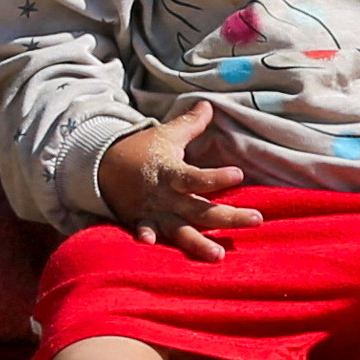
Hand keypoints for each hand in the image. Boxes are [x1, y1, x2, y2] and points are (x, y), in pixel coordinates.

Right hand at [94, 107, 258, 257]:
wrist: (102, 165)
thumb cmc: (141, 150)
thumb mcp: (166, 134)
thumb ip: (190, 124)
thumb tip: (208, 104)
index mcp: (172, 172)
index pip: (196, 177)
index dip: (216, 177)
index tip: (239, 174)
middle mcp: (165, 195)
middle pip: (199, 209)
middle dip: (227, 217)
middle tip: (257, 220)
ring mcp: (153, 211)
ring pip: (180, 231)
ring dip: (198, 244)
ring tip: (219, 255)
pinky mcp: (140, 222)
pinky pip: (145, 231)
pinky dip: (147, 237)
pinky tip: (151, 245)